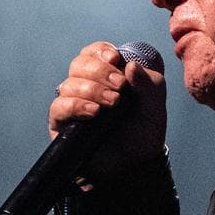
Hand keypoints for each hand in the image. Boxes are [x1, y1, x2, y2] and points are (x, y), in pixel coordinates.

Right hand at [49, 41, 166, 180]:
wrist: (135, 163)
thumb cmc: (143, 130)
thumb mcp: (155, 105)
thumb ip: (149, 83)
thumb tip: (130, 65)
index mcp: (108, 75)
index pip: (95, 52)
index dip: (102, 51)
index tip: (116, 59)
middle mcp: (87, 85)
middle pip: (79, 64)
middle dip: (100, 71)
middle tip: (120, 87)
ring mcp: (73, 104)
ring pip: (69, 83)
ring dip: (92, 89)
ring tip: (113, 103)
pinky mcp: (62, 123)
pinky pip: (59, 106)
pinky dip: (76, 105)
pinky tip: (94, 111)